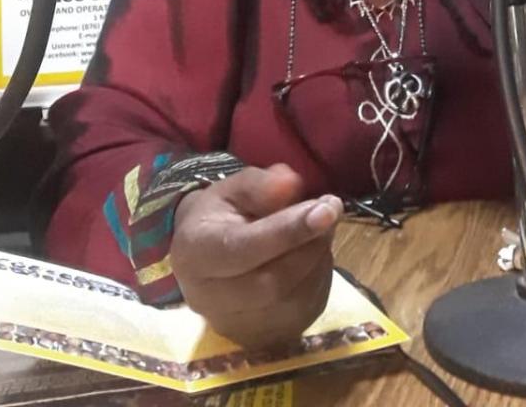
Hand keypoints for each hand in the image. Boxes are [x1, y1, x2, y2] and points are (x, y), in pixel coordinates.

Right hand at [169, 163, 342, 348]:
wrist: (204, 258)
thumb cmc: (219, 216)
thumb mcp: (231, 188)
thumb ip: (259, 185)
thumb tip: (291, 185)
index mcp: (195, 254)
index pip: (243, 249)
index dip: (287, 231)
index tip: (326, 209)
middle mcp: (210, 300)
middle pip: (273, 282)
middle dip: (311, 244)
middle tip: (330, 209)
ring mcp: (239, 327)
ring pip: (295, 298)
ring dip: (319, 258)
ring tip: (320, 227)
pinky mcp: (267, 339)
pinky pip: (307, 309)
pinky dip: (320, 276)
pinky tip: (313, 254)